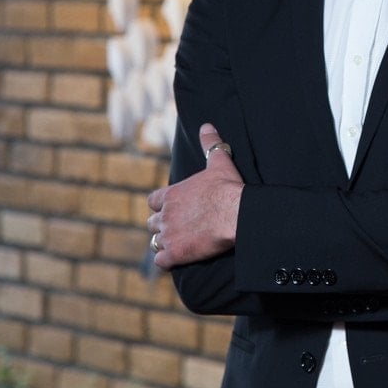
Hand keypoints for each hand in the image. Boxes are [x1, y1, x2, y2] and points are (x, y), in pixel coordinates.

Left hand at [146, 123, 243, 270]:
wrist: (235, 213)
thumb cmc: (228, 188)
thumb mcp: (219, 162)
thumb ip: (210, 144)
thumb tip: (206, 126)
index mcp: (172, 194)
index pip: (153, 200)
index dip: (161, 205)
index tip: (171, 208)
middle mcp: (165, 214)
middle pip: (151, 222)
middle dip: (162, 225)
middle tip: (178, 228)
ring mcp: (168, 235)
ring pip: (154, 242)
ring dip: (164, 243)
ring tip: (179, 244)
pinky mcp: (175, 253)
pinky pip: (161, 261)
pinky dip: (167, 261)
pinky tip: (178, 259)